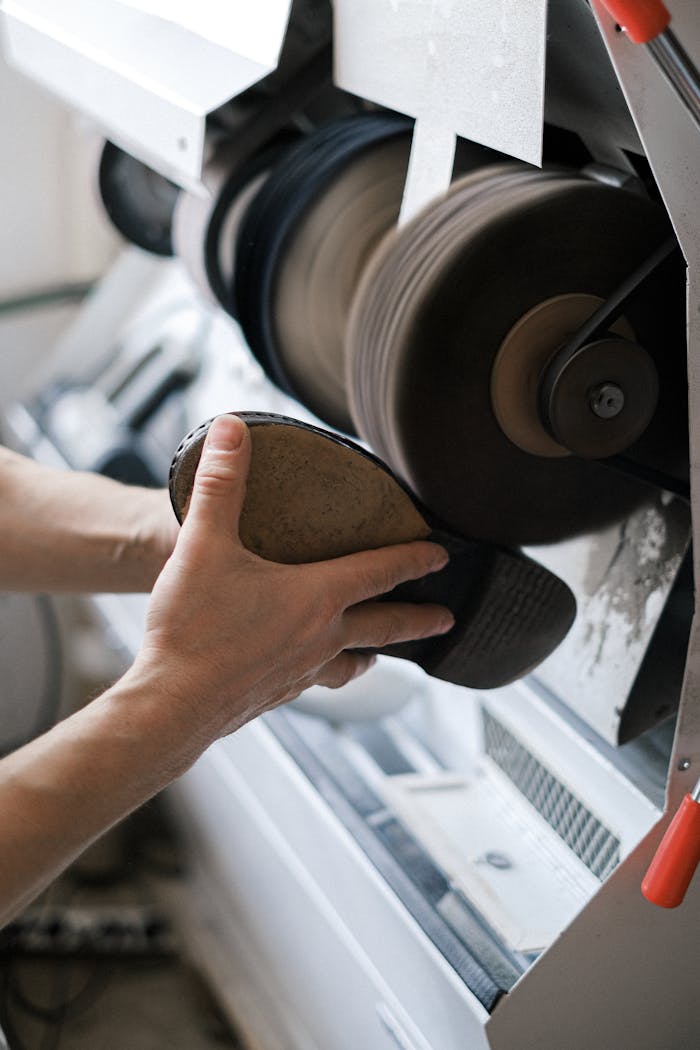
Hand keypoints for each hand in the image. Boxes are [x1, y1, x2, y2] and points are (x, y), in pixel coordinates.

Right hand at [128, 415, 453, 748]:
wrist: (170, 705)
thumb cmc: (193, 628)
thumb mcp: (204, 544)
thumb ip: (221, 484)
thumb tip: (231, 430)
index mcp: (316, 598)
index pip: (381, 571)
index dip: (414, 559)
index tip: (442, 555)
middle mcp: (321, 638)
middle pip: (385, 626)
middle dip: (418, 619)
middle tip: (446, 620)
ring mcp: (301, 672)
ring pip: (353, 663)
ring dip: (374, 653)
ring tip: (383, 656)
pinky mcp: (276, 695)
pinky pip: (317, 682)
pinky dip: (329, 673)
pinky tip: (313, 673)